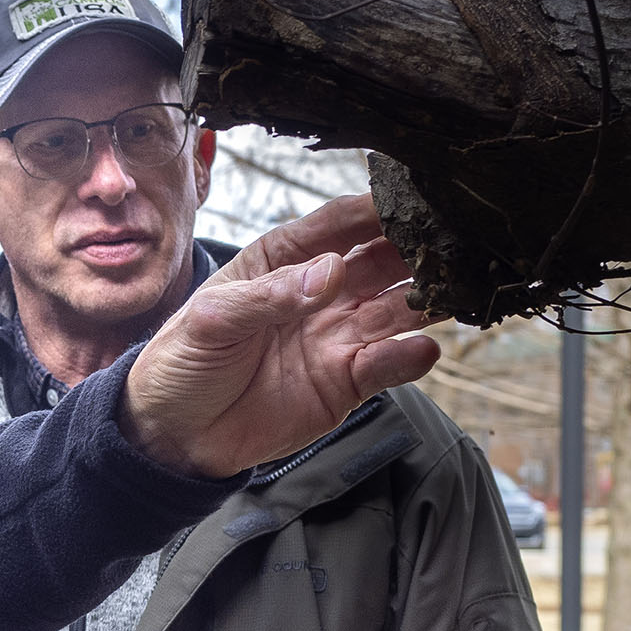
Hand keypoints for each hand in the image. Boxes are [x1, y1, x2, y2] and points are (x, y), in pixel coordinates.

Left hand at [120, 194, 441, 478]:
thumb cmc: (182, 361)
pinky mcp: (346, 382)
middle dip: (418, 247)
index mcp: (283, 259)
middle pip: (383, 260)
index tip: (415, 196)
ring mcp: (337, 335)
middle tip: (454, 240)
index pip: (339, 224)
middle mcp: (320, 292)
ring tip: (455, 288)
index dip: (376, 209)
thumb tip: (331, 272)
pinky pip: (388, 364)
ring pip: (398, 308)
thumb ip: (270, 295)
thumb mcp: (212, 318)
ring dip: (426, 298)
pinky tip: (423, 349)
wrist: (174, 434)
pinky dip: (409, 357)